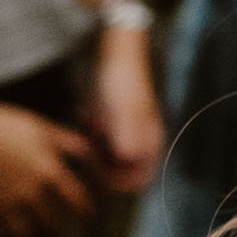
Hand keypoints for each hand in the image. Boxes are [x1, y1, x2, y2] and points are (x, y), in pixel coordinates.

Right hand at [0, 88, 94, 236]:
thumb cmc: (0, 123)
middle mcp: (28, 191)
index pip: (77, 200)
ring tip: (29, 231)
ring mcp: (2, 202)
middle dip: (57, 223)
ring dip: (29, 233)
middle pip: (51, 221)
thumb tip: (89, 149)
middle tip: (56, 222)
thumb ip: (66, 141)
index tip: (87, 215)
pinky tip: (0, 236)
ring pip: (23, 233)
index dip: (85, 210)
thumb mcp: (39, 126)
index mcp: (48, 170)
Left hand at [86, 23, 162, 189]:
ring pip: (111, 161)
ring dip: (97, 154)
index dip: (117, 181)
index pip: (139, 180)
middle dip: (103, 168)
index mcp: (150, 141)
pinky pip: (103, 145)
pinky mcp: (115, 126)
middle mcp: (142, 142)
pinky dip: (93, 140)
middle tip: (88, 150)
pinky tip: (87, 123)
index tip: (97, 167)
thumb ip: (127, 133)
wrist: (117, 54)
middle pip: (123, 174)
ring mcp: (128, 135)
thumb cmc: (122, 80)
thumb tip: (128, 159)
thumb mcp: (123, 107)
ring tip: (88, 132)